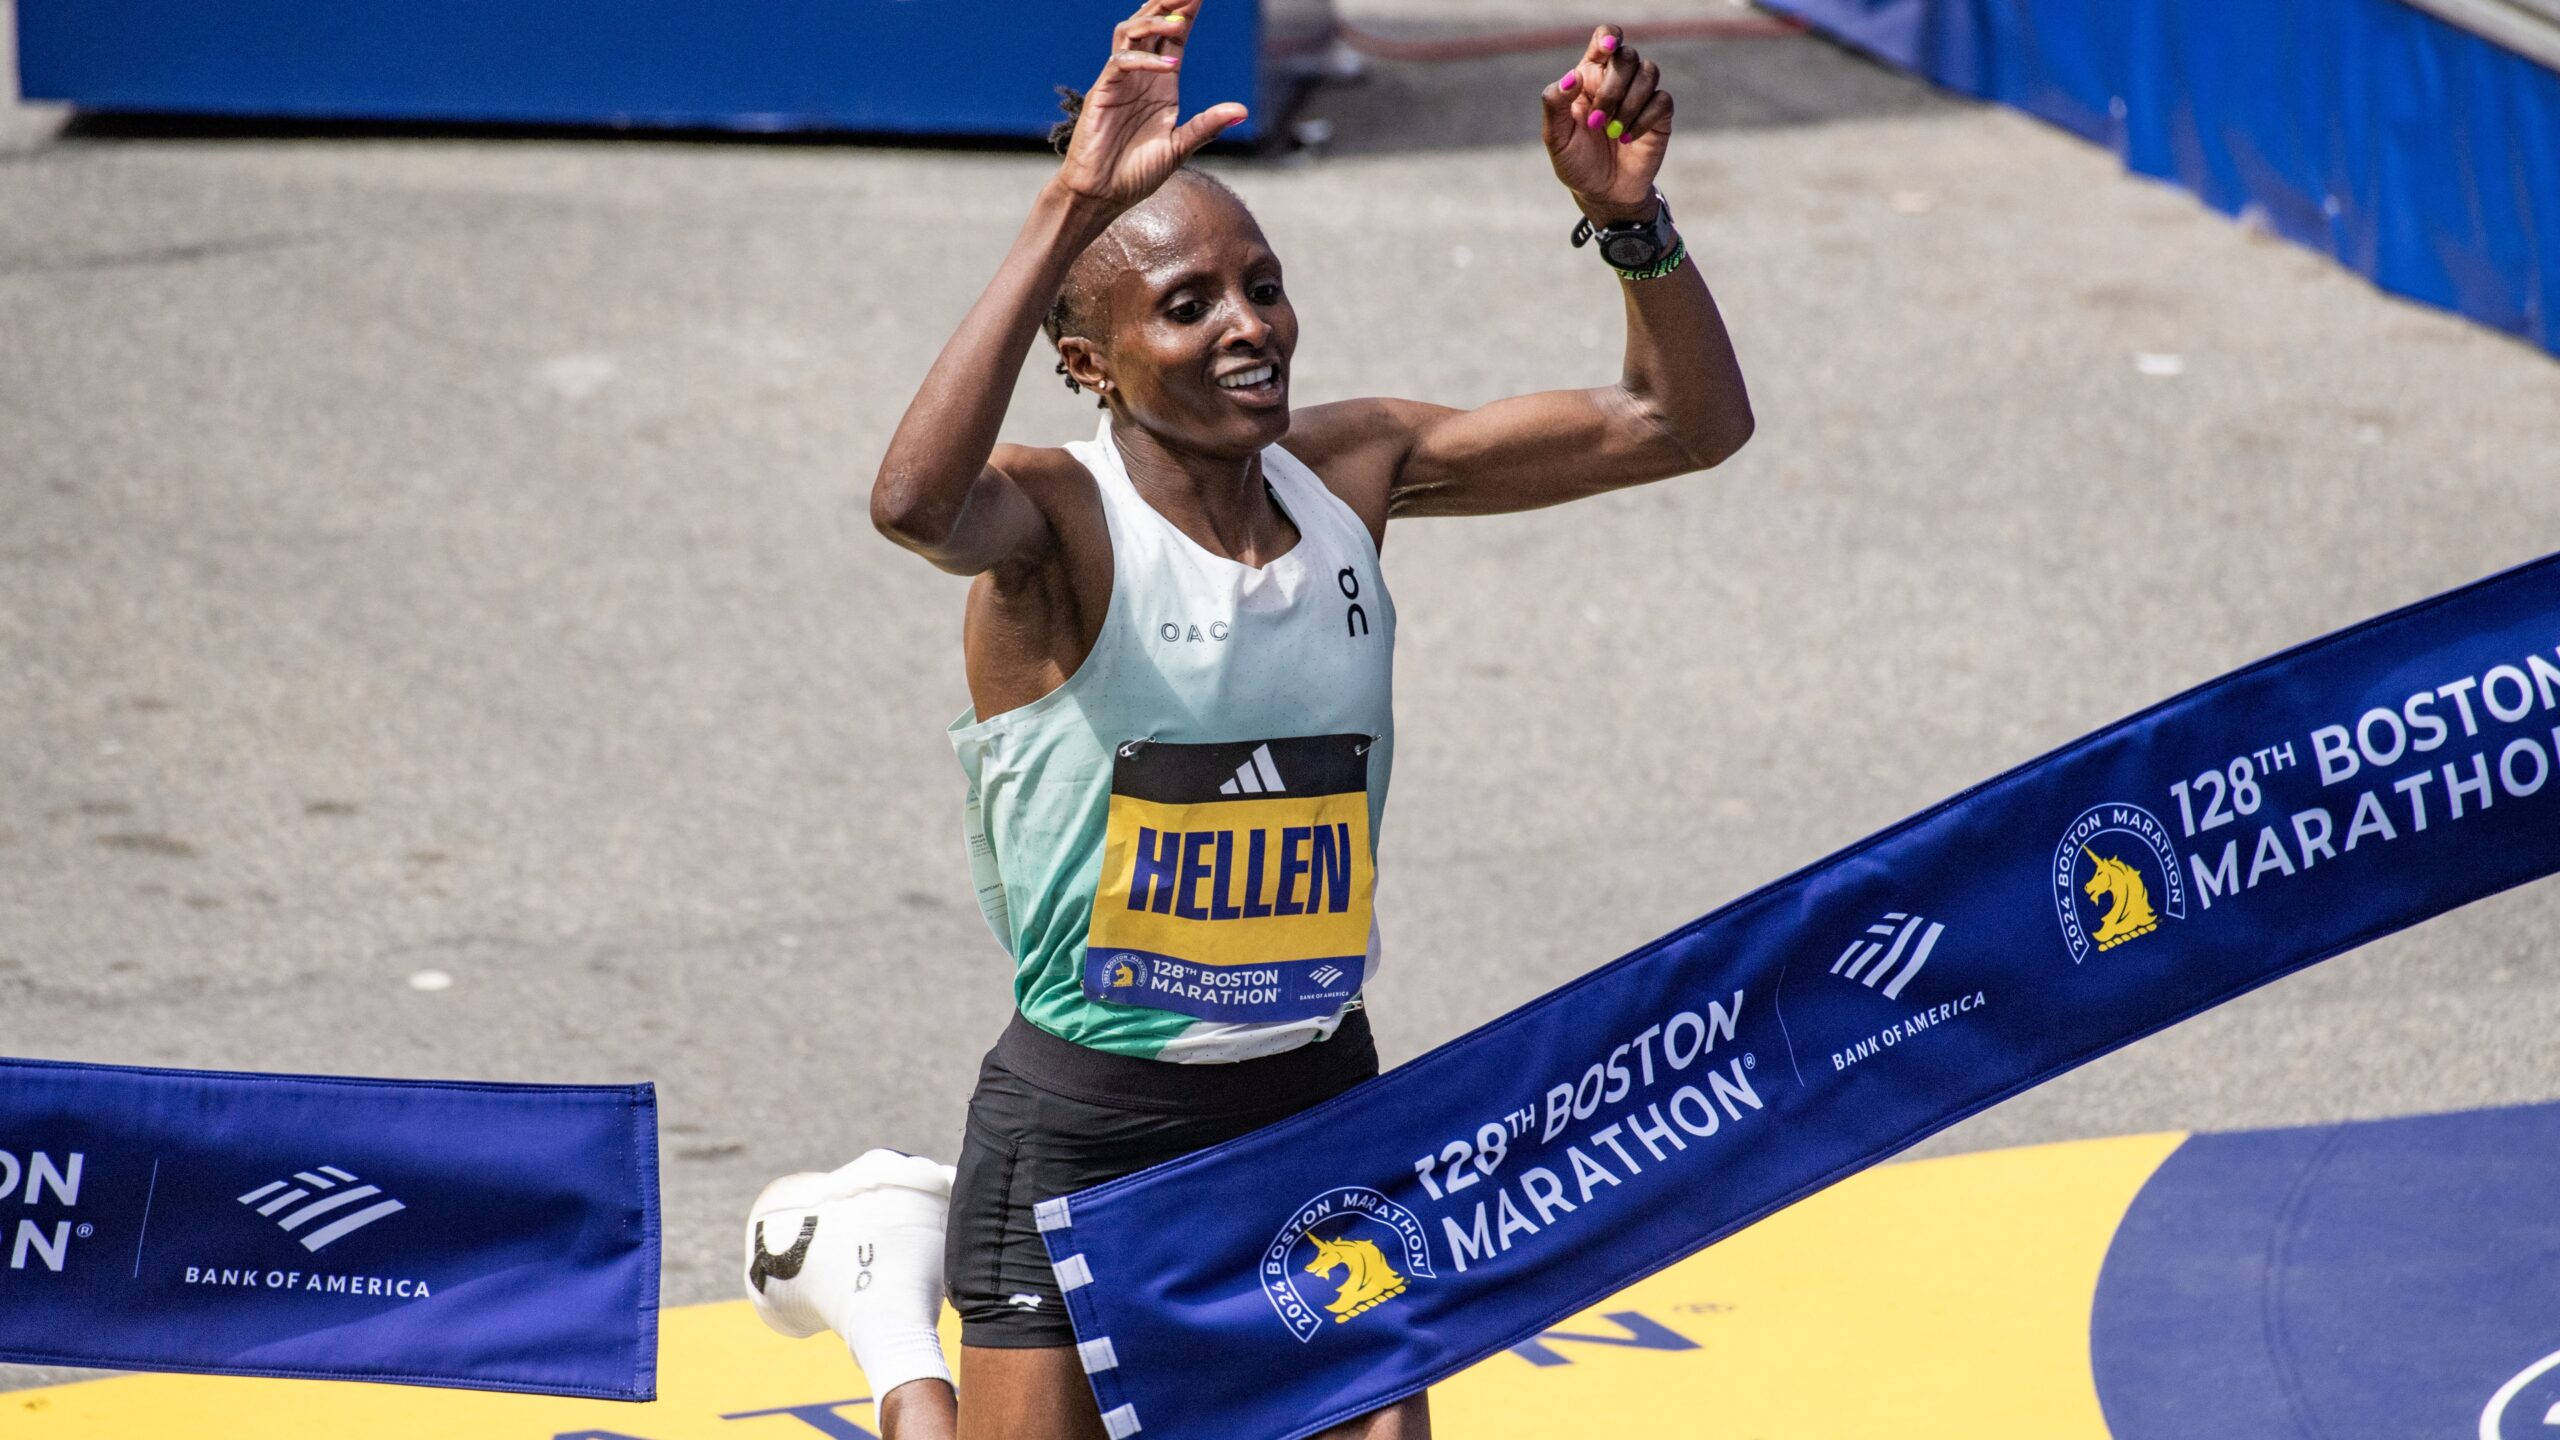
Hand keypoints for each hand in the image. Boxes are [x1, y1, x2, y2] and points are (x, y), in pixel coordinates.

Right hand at [1052, 0, 1249, 212]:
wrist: (1102, 196)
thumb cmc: (1136, 173)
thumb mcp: (1180, 148)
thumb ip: (1208, 126)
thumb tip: (1243, 111)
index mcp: (1161, 84)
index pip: (1174, 38)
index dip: (1187, 15)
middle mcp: (1140, 76)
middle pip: (1150, 25)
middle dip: (1169, 6)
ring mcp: (1119, 81)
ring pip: (1130, 33)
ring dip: (1154, 22)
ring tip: (1180, 20)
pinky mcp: (1101, 92)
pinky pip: (1120, 63)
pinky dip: (1144, 60)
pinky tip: (1170, 66)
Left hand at [1540, 26, 1672, 220]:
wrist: (1603, 194)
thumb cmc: (1576, 162)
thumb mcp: (1556, 138)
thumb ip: (1555, 104)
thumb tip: (1570, 77)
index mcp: (1590, 76)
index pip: (1604, 40)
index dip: (1609, 37)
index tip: (1607, 49)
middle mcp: (1617, 80)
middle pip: (1626, 57)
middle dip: (1612, 89)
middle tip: (1596, 122)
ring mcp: (1640, 96)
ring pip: (1648, 72)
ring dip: (1629, 104)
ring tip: (1613, 133)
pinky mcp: (1659, 115)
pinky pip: (1662, 100)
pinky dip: (1644, 119)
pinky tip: (1629, 139)